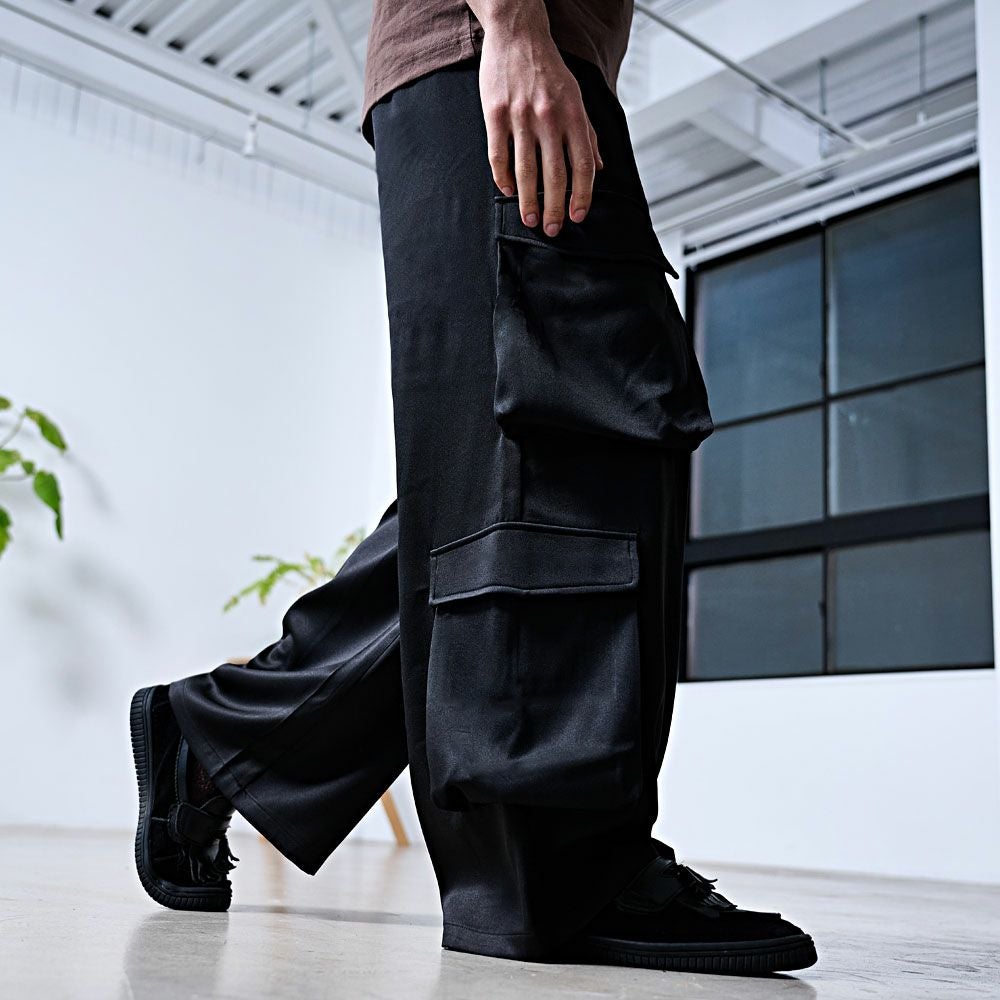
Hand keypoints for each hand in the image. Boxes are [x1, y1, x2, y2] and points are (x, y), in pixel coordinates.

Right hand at [471, 1, 603, 235]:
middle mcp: (549, 117)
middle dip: (555, 208)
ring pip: (526, 170)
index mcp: (573, 114)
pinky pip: (499, 155)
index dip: (582, 195)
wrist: (517, 33)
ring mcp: (520, 116)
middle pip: (555, 174)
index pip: (583, 164)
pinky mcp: (495, 113)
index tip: (578, 216)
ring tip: (530, 220)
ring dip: (528, 201)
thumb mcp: (576, 96)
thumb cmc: (548, 68)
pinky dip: (503, 177)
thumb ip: (588, 133)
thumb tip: (599, 168)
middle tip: (553, 230)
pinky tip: (507, 191)